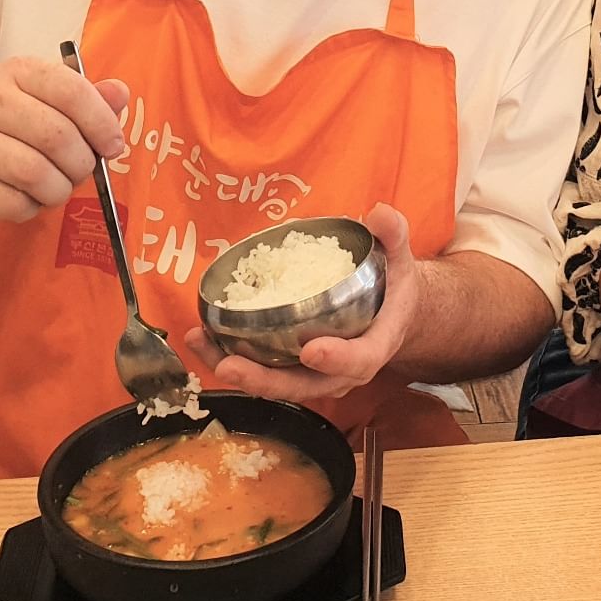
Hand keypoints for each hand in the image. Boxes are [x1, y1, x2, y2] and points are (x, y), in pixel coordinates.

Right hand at [0, 55, 128, 227]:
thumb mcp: (43, 102)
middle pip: (58, 137)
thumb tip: (119, 92)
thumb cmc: (1, 128)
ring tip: (53, 188)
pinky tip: (24, 199)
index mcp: (17, 73)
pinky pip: (12, 203)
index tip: (112, 146)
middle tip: (79, 173)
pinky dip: (30, 208)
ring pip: (36, 174)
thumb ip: (86, 98)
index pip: (72, 91)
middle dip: (81, 165)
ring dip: (57, 190)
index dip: (102, 123)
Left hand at [186, 202, 422, 403]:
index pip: (360, 360)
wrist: (392, 313)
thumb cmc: (394, 287)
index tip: (312, 349)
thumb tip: (377, 214)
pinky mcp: (294, 370)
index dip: (337, 359)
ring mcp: (317, 376)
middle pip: (306, 386)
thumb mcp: (400, 259)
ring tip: (201, 345)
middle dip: (266, 380)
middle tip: (231, 366)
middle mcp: (344, 371)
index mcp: (375, 345)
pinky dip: (229, 358)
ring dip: (237, 371)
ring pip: (277, 384)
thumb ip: (392, 235)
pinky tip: (201, 338)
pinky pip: (263, 371)